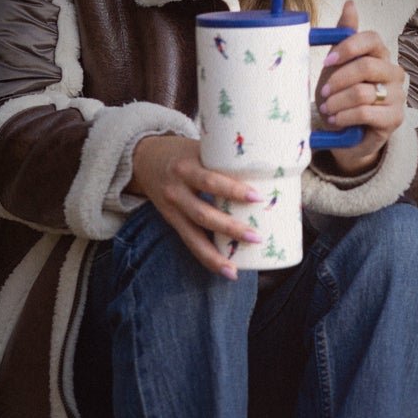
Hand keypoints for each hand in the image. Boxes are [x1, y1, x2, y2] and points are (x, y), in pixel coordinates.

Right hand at [127, 134, 263, 279]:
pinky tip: (224, 269)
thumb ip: (227, 158)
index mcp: (187, 167)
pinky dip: (206, 257)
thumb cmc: (183, 152)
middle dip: (230, 228)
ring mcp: (172, 208)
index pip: (210, 181)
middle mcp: (177, 189)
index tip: (258, 197)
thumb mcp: (201, 148)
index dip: (233, 190)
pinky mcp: (171, 221)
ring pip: (193, 235)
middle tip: (256, 237)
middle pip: (203, 213)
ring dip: (216, 254)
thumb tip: (273, 165)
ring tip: (235, 269)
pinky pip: (189, 241)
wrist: (143, 158)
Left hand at [316, 0, 405, 174]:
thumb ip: (345, 36)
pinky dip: (344, 116)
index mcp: (381, 55)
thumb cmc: (343, 96)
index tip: (327, 61)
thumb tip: (350, 2)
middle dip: (339, 80)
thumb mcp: (338, 66)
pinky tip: (336, 121)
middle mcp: (394, 72)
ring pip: (363, 92)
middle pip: (367, 66)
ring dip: (337, 102)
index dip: (348, 48)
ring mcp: (398, 95)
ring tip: (327, 110)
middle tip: (323, 92)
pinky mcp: (394, 118)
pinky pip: (365, 112)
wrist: (349, 134)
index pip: (372, 39)